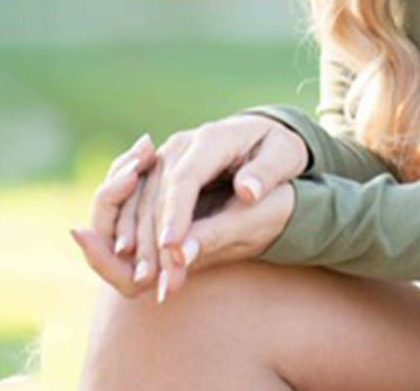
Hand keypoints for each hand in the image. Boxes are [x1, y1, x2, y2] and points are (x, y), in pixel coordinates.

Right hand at [70, 114, 307, 301]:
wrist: (262, 138)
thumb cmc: (277, 150)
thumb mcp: (285, 156)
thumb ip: (265, 175)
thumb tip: (246, 193)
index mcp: (214, 138)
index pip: (186, 177)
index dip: (176, 212)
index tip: (172, 248)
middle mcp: (182, 145)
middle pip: (158, 193)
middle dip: (155, 238)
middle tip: (161, 281)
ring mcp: (166, 158)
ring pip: (141, 201)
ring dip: (140, 241)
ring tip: (145, 282)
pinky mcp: (159, 174)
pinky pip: (138, 204)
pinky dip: (134, 234)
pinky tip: (135, 265)